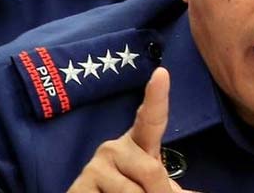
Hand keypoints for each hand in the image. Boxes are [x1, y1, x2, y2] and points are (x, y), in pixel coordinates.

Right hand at [68, 68, 195, 191]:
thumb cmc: (134, 192)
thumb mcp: (158, 188)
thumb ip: (173, 186)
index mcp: (139, 143)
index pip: (151, 118)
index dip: (156, 96)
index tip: (162, 73)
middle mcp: (115, 148)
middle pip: (153, 171)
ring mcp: (95, 165)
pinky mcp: (79, 186)